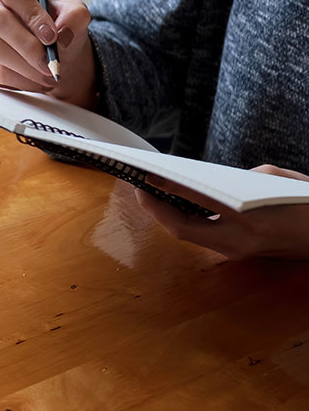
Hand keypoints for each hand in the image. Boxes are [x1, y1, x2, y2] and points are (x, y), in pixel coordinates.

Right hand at [0, 0, 96, 107]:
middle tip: (50, 62)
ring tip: (48, 73)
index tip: (51, 36)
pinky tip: (37, 81)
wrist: (52, 56)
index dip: (32, 13)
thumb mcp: (74, 16)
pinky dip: (22, 81)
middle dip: (29, 46)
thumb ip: (74, 16)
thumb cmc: (57, 30)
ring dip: (27, 67)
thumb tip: (63, 32)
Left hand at [135, 165, 308, 259]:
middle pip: (183, 229)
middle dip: (155, 210)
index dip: (168, 190)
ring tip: (149, 194)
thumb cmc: (308, 204)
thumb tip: (207, 180)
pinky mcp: (238, 254)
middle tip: (138, 187)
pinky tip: (174, 205)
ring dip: (166, 216)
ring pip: (189, 236)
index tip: (147, 176)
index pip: (197, 203)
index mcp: (250, 218)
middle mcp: (240, 240)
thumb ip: (239, 177)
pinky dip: (183, 220)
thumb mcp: (278, 179)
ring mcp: (238, 251)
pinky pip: (202, 237)